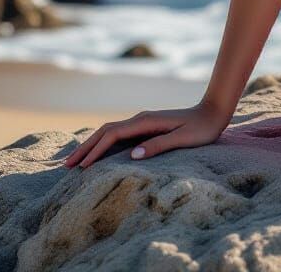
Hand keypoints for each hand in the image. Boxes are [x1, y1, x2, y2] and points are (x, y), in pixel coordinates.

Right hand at [62, 99, 230, 168]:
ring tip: (76, 162)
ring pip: (110, 131)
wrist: (214, 112)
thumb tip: (133, 154)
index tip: (82, 167)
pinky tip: (98, 153)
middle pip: (105, 131)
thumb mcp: (183, 139)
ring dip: (92, 145)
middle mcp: (141, 119)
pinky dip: (103, 143)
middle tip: (66, 166)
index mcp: (146, 121)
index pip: (113, 135)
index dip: (95, 150)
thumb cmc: (201, 129)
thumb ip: (159, 145)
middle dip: (85, 147)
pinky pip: (119, 135)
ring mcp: (142, 121)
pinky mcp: (146, 127)